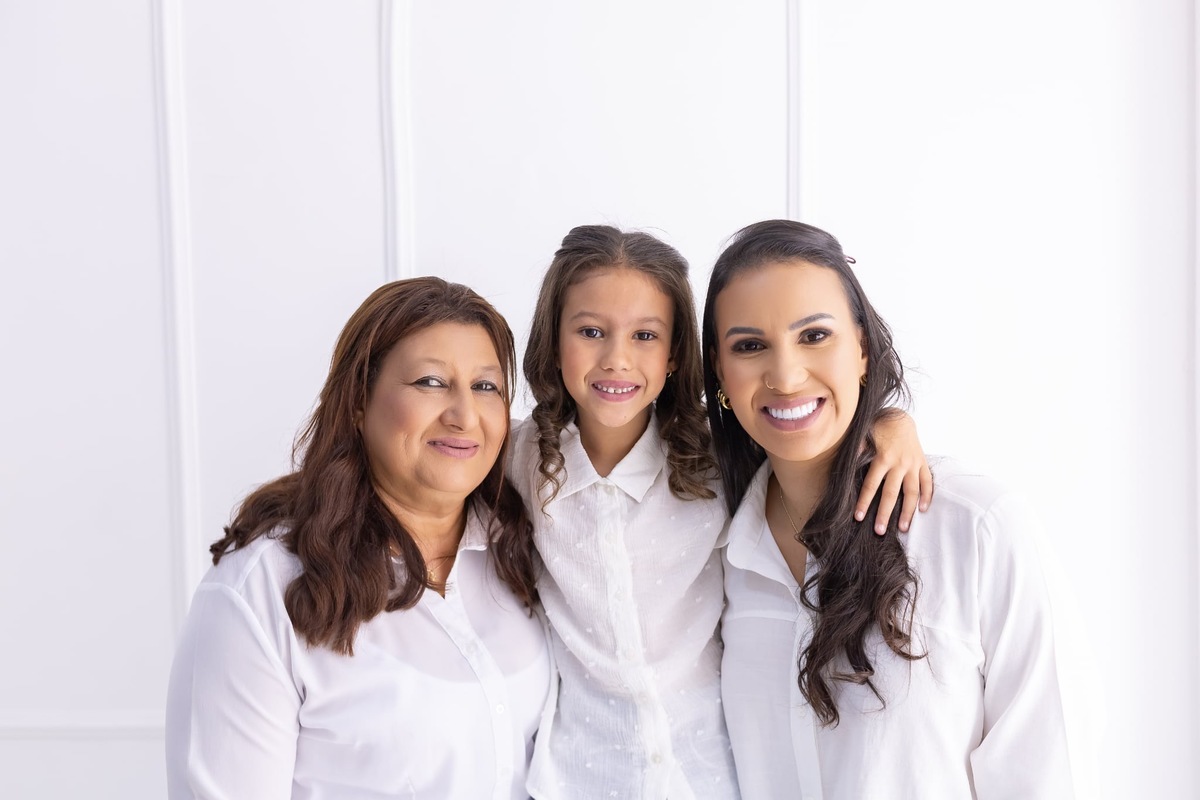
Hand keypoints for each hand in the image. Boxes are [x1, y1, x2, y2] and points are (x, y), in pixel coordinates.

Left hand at [856, 409, 932, 534]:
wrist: (901, 418)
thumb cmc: (878, 428)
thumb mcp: (864, 435)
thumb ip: (856, 451)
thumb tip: (844, 465)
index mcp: (882, 458)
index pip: (872, 485)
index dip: (864, 501)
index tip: (858, 517)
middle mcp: (899, 463)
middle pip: (891, 493)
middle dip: (884, 513)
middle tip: (878, 531)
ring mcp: (913, 465)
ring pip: (912, 492)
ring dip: (907, 511)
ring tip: (902, 528)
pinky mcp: (923, 464)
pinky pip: (927, 483)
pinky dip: (927, 496)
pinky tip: (922, 510)